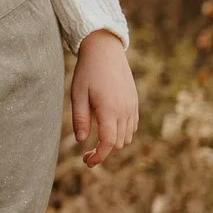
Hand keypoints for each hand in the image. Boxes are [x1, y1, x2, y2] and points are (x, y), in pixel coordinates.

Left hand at [70, 32, 138, 166]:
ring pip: (127, 136)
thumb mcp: (77, 94)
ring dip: (114, 143)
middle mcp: (125, 110)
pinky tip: (108, 128)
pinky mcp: (134, 102)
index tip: (87, 161)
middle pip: (119, 143)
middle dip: (104, 152)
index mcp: (109, 110)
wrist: (105, 51)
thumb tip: (81, 141)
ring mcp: (132, 106)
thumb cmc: (87, 72)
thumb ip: (80, 119)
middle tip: (87, 153)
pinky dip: (122, 133)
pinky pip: (132, 125)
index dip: (99, 156)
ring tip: (97, 141)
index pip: (109, 143)